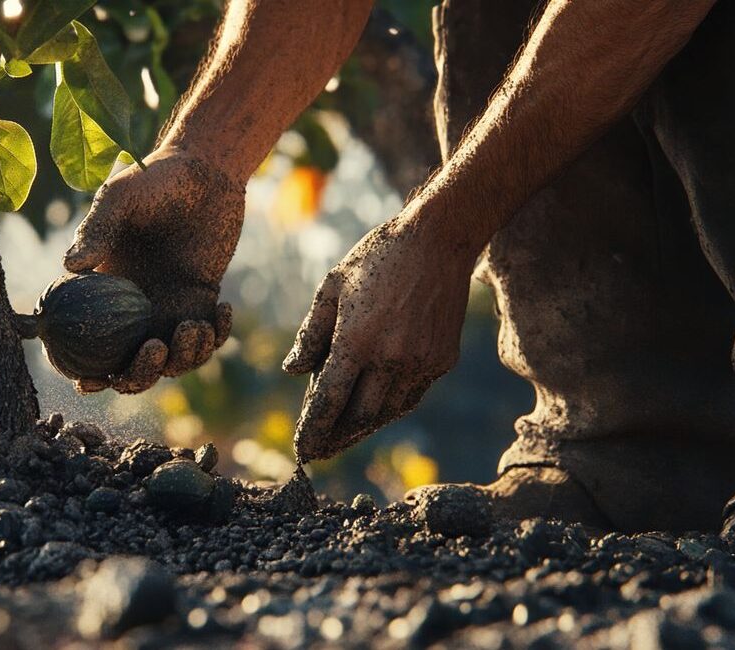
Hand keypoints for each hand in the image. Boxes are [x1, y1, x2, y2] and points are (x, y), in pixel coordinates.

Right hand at [63, 147, 243, 393]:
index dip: (85, 372)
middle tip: (156, 350)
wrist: (204, 171)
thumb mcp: (120, 198)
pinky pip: (207, 341)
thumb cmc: (153, 178)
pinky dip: (217, 337)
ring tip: (196, 325)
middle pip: (130, 369)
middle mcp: (131, 311)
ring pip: (173, 363)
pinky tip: (223, 307)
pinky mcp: (201, 303)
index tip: (92, 380)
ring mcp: (167, 310)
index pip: (86, 346)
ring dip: (185, 358)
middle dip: (140, 376)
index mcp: (101, 292)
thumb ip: (96, 229)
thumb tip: (70, 266)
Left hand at [284, 215, 476, 461]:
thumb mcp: (331, 288)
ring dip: (363, 428)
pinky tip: (375, 411)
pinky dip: (390, 408)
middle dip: (335, 438)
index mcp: (357, 341)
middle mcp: (391, 359)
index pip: (329, 402)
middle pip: (359, 417)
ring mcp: (421, 362)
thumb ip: (311, 334)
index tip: (302, 451)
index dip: (313, 430)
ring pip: (388, 413)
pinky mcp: (442, 360)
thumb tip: (292, 372)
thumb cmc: (377, 258)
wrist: (439, 240)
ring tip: (343, 437)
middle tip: (319, 451)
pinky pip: (411, 396)